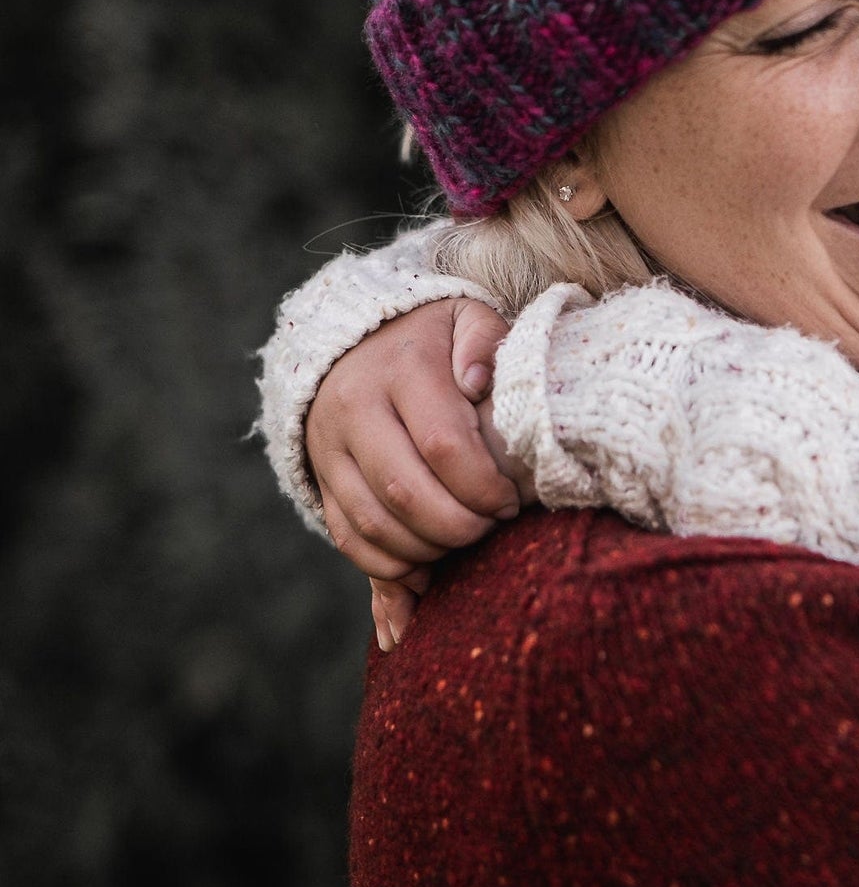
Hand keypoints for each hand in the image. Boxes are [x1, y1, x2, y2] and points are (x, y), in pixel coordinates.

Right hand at [306, 297, 513, 648]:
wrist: (353, 339)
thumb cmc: (432, 337)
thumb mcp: (465, 318)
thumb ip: (484, 340)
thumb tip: (478, 382)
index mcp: (401, 368)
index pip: (443, 444)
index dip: (483, 485)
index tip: (510, 500)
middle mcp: (355, 408)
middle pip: (405, 491)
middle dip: (458, 525)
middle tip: (492, 527)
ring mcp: (329, 447)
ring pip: (372, 522)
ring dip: (425, 550)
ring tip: (465, 543)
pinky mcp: (320, 477)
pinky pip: (346, 536)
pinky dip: (387, 564)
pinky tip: (426, 568)